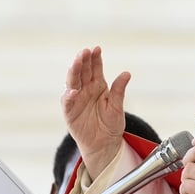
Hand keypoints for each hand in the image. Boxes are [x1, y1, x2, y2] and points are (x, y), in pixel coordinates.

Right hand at [61, 46, 129, 178]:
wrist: (104, 145)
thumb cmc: (111, 125)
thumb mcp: (118, 107)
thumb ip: (119, 91)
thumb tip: (127, 73)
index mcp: (98, 86)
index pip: (95, 68)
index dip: (95, 58)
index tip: (96, 49)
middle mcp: (85, 90)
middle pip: (82, 72)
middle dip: (82, 61)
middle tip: (84, 52)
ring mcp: (76, 100)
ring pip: (73, 82)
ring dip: (73, 72)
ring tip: (76, 63)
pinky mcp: (70, 112)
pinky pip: (67, 102)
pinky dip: (69, 96)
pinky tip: (73, 91)